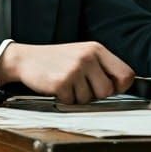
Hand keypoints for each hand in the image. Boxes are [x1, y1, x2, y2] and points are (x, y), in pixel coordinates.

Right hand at [0, 41, 134, 103]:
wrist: (25, 59)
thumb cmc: (54, 59)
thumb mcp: (81, 54)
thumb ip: (101, 66)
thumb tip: (120, 87)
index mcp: (96, 50)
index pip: (126, 74)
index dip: (120, 86)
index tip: (111, 87)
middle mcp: (87, 58)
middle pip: (108, 91)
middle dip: (95, 94)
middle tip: (81, 86)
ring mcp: (74, 69)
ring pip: (89, 99)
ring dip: (77, 97)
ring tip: (67, 84)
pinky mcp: (62, 82)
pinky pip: (72, 101)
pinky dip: (64, 98)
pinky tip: (57, 87)